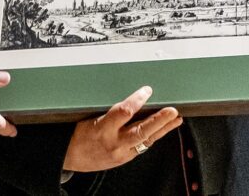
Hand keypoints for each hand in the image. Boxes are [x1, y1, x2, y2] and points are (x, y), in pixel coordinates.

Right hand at [62, 86, 181, 171]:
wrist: (72, 158)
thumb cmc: (79, 135)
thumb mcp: (88, 117)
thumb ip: (109, 109)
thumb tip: (128, 96)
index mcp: (102, 128)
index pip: (123, 112)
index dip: (136, 100)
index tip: (146, 90)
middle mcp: (114, 142)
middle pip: (141, 131)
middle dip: (158, 120)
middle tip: (172, 110)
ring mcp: (122, 152)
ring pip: (146, 140)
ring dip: (163, 129)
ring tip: (176, 118)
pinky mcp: (126, 158)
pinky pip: (143, 146)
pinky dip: (154, 136)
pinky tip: (164, 129)